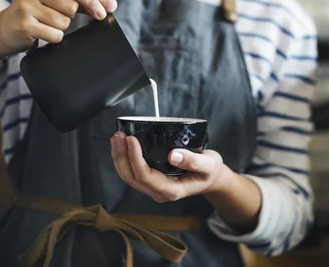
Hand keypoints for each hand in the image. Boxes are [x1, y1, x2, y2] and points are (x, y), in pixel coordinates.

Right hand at [0, 0, 116, 53]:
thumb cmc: (39, 11)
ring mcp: (25, 5)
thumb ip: (87, 1)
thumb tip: (114, 4)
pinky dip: (54, 38)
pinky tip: (41, 33)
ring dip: (60, 27)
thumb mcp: (61, 0)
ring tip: (45, 23)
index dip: (90, 1)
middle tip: (53, 16)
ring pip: (64, 21)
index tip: (101, 14)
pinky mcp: (23, 24)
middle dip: (69, 16)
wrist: (7, 29)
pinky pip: (55, 34)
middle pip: (71, 6)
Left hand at [110, 131, 227, 202]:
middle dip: (122, 155)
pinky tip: (122, 146)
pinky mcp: (151, 181)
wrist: (211, 179)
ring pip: (128, 176)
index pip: (145, 176)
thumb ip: (193, 161)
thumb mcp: (209, 165)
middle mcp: (159, 192)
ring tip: (116, 138)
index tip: (132, 138)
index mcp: (171, 190)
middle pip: (131, 177)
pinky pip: (132, 173)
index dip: (135, 157)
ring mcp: (154, 188)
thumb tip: (173, 155)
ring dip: (119, 157)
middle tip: (119, 135)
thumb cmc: (210, 171)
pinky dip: (124, 158)